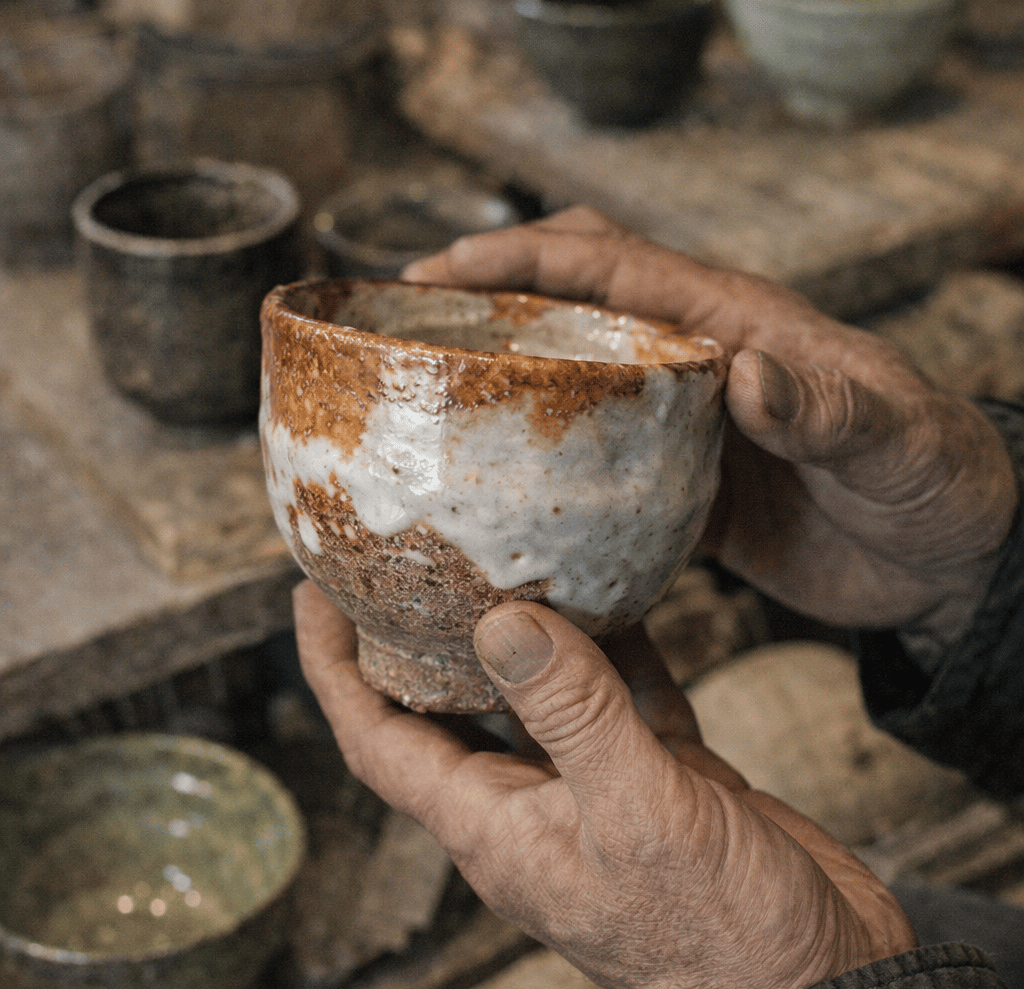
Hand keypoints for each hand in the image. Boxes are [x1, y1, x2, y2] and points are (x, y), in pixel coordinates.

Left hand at [295, 580, 916, 988]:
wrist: (819, 983)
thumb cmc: (722, 936)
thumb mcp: (640, 814)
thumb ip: (572, 714)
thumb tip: (498, 623)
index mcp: (497, 824)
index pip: (379, 738)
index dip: (334, 667)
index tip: (312, 593)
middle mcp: (532, 802)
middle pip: (447, 703)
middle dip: (417, 631)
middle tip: (408, 551)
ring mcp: (595, 786)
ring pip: (538, 690)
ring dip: (523, 628)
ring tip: (511, 551)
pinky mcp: (657, 774)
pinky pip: (620, 691)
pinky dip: (616, 643)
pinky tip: (622, 591)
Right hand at [403, 207, 1017, 649]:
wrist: (942, 557)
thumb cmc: (934, 480)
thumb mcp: (898, 441)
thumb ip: (831, 411)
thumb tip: (748, 377)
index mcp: (733, 323)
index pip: (612, 263)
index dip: (523, 259)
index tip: (440, 272)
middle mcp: (691, 361)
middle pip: (571, 302)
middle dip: (487, 302)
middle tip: (406, 327)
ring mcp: (678, 425)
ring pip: (572, 386)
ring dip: (504, 386)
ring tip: (427, 410)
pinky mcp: (677, 488)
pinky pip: (595, 471)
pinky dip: (544, 478)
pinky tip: (498, 505)